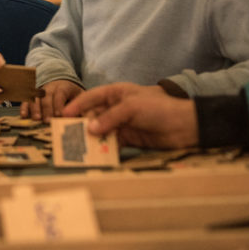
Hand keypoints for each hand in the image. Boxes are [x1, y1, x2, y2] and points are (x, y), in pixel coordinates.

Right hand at [20, 79, 83, 120]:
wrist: (61, 81)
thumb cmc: (72, 94)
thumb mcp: (80, 97)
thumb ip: (84, 108)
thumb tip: (88, 121)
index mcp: (64, 87)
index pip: (60, 94)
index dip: (59, 104)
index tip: (59, 115)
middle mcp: (51, 87)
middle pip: (47, 96)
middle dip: (47, 109)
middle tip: (47, 121)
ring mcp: (40, 90)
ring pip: (36, 97)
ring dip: (35, 108)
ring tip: (36, 119)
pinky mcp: (33, 95)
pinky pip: (27, 99)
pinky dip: (24, 107)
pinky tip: (24, 115)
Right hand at [62, 83, 197, 149]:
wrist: (185, 124)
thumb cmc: (158, 107)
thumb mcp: (131, 107)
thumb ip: (110, 118)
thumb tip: (90, 130)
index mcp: (116, 93)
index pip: (91, 98)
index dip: (77, 106)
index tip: (63, 116)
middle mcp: (117, 108)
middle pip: (94, 116)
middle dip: (81, 125)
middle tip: (67, 136)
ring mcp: (123, 124)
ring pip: (101, 131)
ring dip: (91, 139)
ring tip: (77, 148)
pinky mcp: (129, 139)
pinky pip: (112, 144)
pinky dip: (104, 149)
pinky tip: (95, 156)